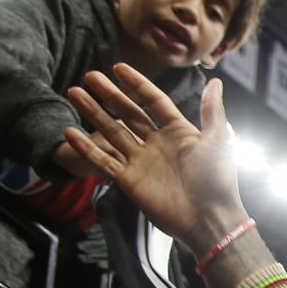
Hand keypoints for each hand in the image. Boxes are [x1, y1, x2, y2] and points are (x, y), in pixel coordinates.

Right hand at [64, 65, 247, 255]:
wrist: (208, 219)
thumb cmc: (217, 180)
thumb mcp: (217, 140)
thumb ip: (211, 110)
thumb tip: (214, 80)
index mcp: (178, 132)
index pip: (153, 101)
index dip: (136, 84)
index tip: (118, 67)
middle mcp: (157, 144)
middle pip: (128, 113)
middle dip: (109, 95)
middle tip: (89, 76)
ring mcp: (141, 162)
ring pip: (112, 132)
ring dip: (93, 113)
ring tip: (73, 93)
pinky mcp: (129, 181)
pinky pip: (103, 161)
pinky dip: (86, 147)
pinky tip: (69, 131)